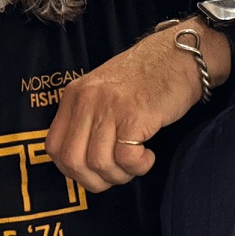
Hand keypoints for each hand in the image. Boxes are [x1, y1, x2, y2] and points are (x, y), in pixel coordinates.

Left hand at [46, 25, 209, 192]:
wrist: (181, 54)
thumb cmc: (148, 78)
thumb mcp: (104, 91)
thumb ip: (88, 119)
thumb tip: (84, 163)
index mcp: (75, 95)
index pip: (53, 147)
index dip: (72, 170)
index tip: (94, 172)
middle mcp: (86, 100)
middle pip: (72, 161)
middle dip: (95, 181)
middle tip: (117, 174)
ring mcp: (109, 107)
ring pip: (99, 164)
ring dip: (120, 175)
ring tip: (136, 163)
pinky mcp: (135, 115)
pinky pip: (126, 159)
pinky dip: (138, 167)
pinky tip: (149, 156)